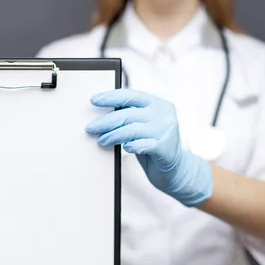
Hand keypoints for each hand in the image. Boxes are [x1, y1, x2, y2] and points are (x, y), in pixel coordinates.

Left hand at [86, 89, 212, 206]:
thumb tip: (101, 113)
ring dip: (112, 135)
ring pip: (132, 129)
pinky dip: (130, 146)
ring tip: (101, 141)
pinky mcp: (166, 148)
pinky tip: (124, 149)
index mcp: (158, 103)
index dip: (111, 96)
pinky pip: (142, 145)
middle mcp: (164, 114)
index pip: (131, 94)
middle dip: (105, 121)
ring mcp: (166, 131)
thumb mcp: (143, 126)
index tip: (93, 100)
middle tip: (90, 128)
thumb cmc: (152, 145)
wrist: (174, 170)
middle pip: (128, 114)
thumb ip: (130, 116)